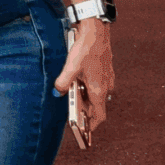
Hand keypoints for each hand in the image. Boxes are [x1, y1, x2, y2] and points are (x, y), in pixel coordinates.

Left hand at [58, 18, 112, 147]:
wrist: (96, 31)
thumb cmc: (86, 49)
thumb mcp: (70, 67)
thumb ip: (63, 83)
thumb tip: (57, 92)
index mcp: (99, 90)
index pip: (99, 115)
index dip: (92, 126)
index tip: (85, 133)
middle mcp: (106, 87)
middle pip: (95, 106)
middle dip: (85, 112)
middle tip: (73, 116)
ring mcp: (106, 79)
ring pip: (95, 95)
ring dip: (84, 99)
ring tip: (71, 98)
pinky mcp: (104, 72)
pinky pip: (96, 86)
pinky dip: (87, 89)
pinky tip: (76, 83)